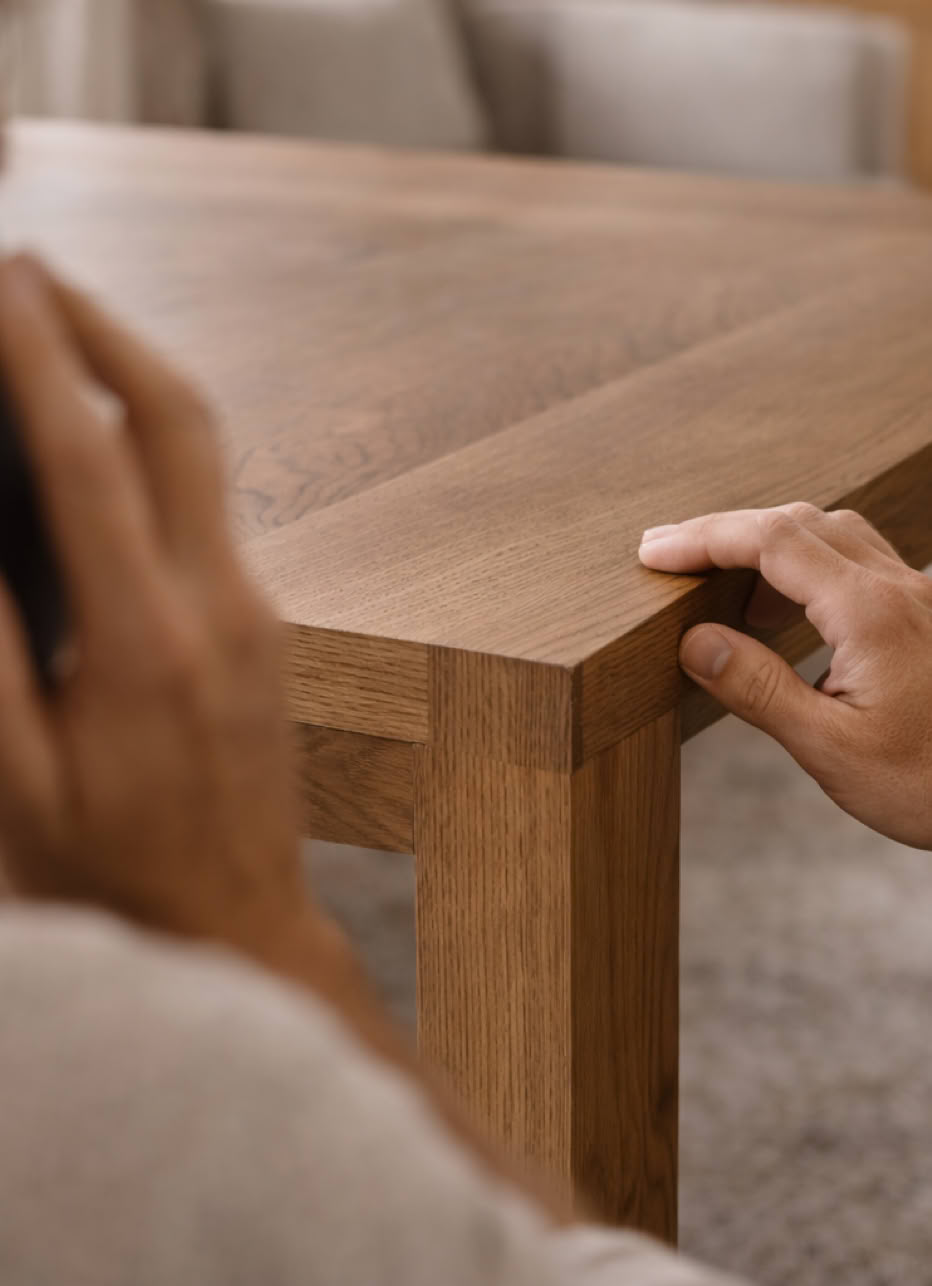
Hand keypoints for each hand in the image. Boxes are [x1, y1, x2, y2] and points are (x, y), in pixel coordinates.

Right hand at [0, 254, 309, 948]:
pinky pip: (214, 504)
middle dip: (106, 327)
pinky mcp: (270, 629)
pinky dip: (159, 443)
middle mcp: (225, 606)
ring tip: (66, 327)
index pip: (90, 456)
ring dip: (137, 375)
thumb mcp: (17, 786)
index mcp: (151, 641)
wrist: (240, 933)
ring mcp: (260, 612)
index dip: (37, 355)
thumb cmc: (117, 876)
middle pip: (179, 420)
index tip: (4, 282)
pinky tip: (108, 436)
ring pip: (208, 455)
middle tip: (37, 270)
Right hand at [639, 503, 931, 849]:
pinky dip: (807, 564)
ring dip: (768, 545)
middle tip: (670, 558)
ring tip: (724, 591)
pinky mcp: (926, 613)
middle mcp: (899, 588)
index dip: (704, 538)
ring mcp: (919, 595)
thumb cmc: (931, 784)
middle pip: (798, 521)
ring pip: (832, 532)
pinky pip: (858, 559)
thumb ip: (759, 688)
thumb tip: (694, 641)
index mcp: (871, 613)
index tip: (653, 552)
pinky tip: (790, 610)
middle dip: (727, 532)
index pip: (771, 541)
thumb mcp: (832, 749)